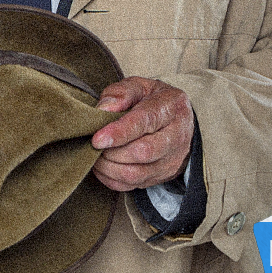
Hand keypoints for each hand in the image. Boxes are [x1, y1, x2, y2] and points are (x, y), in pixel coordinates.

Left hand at [91, 77, 194, 191]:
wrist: (177, 122)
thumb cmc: (153, 101)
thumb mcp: (141, 86)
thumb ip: (121, 93)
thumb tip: (103, 109)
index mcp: (172, 107)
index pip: (146, 122)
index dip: (120, 132)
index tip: (97, 139)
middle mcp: (177, 136)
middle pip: (143, 152)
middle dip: (112, 151)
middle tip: (94, 145)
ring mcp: (171, 160)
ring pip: (136, 173)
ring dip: (109, 167)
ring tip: (96, 155)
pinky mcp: (161, 176)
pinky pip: (131, 186)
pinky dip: (111, 179)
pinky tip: (102, 167)